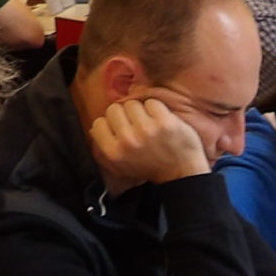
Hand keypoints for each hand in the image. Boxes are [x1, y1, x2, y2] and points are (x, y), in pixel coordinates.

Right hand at [86, 95, 210, 186]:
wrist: (181, 172)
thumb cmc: (149, 168)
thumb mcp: (120, 166)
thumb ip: (103, 149)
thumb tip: (94, 129)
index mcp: (114, 152)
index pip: (99, 122)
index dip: (110, 124)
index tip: (121, 129)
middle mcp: (128, 140)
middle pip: (115, 109)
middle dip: (125, 115)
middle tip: (136, 125)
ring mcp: (147, 130)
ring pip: (133, 103)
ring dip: (141, 111)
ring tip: (149, 123)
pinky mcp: (165, 122)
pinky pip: (152, 103)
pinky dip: (157, 110)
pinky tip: (161, 122)